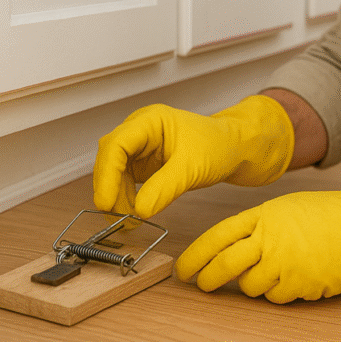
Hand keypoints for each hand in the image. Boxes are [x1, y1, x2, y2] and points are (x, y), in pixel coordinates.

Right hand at [93, 95, 294, 218]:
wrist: (234, 149)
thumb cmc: (218, 146)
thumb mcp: (192, 168)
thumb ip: (164, 188)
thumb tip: (138, 211)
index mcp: (150, 121)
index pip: (116, 144)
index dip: (106, 175)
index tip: (106, 202)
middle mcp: (140, 130)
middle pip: (110, 159)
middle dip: (111, 189)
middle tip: (117, 217)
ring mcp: (140, 147)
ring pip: (114, 173)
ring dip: (117, 197)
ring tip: (128, 220)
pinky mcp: (143, 163)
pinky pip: (125, 182)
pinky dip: (126, 198)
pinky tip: (133, 213)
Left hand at [175, 183, 340, 302]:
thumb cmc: (333, 215)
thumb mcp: (289, 208)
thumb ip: (261, 225)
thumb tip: (235, 245)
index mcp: (264, 215)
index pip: (217, 236)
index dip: (196, 255)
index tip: (184, 269)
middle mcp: (269, 239)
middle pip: (224, 265)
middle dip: (209, 278)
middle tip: (203, 285)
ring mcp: (284, 263)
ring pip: (250, 287)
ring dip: (253, 285)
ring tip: (272, 272)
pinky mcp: (300, 285)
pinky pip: (276, 298)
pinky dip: (280, 292)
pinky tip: (295, 277)